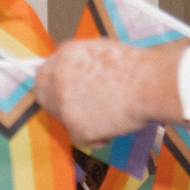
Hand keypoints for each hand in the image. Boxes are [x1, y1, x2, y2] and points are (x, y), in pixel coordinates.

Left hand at [35, 38, 187, 145]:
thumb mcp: (100, 51)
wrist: (148, 84)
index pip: (42, 75)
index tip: (61, 94)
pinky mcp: (76, 127)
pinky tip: (112, 126)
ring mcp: (65, 105)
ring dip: (81, 122)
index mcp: (65, 56)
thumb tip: (74, 74)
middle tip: (81, 111)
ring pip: (64, 120)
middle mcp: (58, 79)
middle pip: (44, 98)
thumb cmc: (134, 67)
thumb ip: (79, 63)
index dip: (52, 87)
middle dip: (59, 106)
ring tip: (108, 115)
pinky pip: (81, 139)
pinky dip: (96, 138)